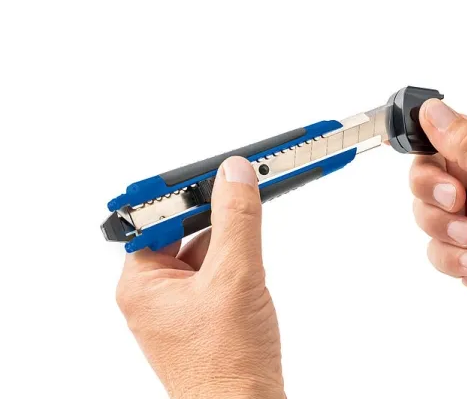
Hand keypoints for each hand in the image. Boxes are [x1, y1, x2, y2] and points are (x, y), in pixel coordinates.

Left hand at [116, 157, 284, 398]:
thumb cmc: (228, 365)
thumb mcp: (235, 277)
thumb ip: (236, 219)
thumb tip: (234, 175)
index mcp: (142, 284)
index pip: (156, 219)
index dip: (184, 194)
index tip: (213, 174)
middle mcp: (154, 295)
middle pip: (182, 233)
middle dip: (216, 222)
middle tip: (240, 201)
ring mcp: (178, 309)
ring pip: (202, 255)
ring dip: (230, 247)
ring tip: (248, 255)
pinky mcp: (201, 319)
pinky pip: (214, 277)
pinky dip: (235, 267)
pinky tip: (251, 276)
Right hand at [410, 99, 466, 388]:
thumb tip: (435, 111)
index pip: (452, 134)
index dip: (429, 141)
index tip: (414, 151)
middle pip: (429, 173)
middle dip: (434, 191)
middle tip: (456, 203)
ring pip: (426, 211)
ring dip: (445, 228)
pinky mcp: (463, 252)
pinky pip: (433, 248)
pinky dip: (453, 257)